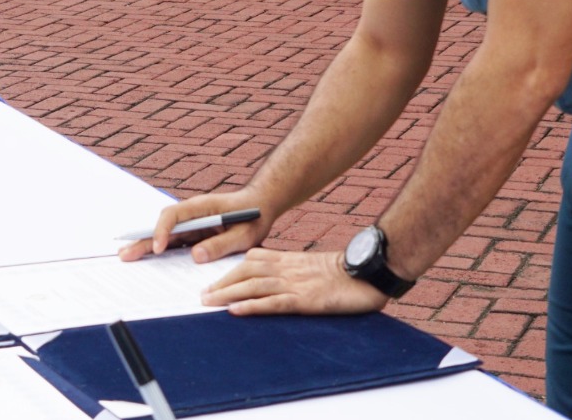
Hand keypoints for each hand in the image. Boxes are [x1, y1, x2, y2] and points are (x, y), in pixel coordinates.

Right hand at [118, 188, 273, 263]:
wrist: (261, 206)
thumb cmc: (254, 216)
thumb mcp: (243, 233)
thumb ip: (221, 244)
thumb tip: (196, 256)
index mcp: (201, 207)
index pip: (173, 216)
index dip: (162, 231)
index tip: (159, 249)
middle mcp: (192, 214)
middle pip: (162, 226)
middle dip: (143, 240)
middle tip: (124, 254)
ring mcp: (192, 223)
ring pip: (164, 234)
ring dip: (147, 245)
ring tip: (127, 257)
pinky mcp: (194, 232)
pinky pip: (175, 241)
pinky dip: (160, 249)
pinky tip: (148, 259)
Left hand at [202, 248, 388, 315]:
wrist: (369, 272)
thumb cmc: (346, 273)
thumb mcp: (315, 269)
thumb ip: (296, 271)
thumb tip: (278, 282)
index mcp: (290, 260)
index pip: (252, 260)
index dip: (231, 269)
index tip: (213, 278)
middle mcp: (288, 269)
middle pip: (246, 272)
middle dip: (222, 283)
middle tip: (202, 294)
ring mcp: (295, 283)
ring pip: (253, 286)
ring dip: (227, 294)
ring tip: (207, 302)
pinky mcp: (305, 299)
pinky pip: (273, 303)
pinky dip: (251, 306)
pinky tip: (235, 311)